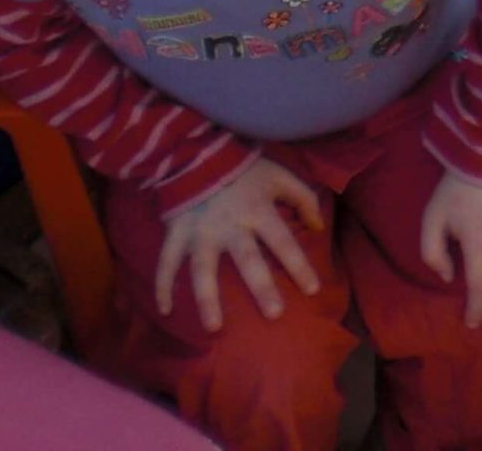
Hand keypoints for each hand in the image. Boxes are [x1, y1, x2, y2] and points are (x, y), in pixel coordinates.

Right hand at [155, 155, 321, 332]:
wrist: (198, 154)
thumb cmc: (245, 170)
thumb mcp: (280, 177)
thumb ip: (303, 199)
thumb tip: (319, 227)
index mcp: (259, 211)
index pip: (283, 242)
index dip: (299, 265)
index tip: (312, 289)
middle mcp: (230, 226)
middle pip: (248, 261)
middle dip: (262, 288)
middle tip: (275, 315)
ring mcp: (200, 232)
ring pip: (203, 270)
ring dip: (207, 299)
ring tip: (215, 328)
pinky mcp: (176, 234)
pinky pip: (166, 263)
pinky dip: (162, 286)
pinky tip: (165, 311)